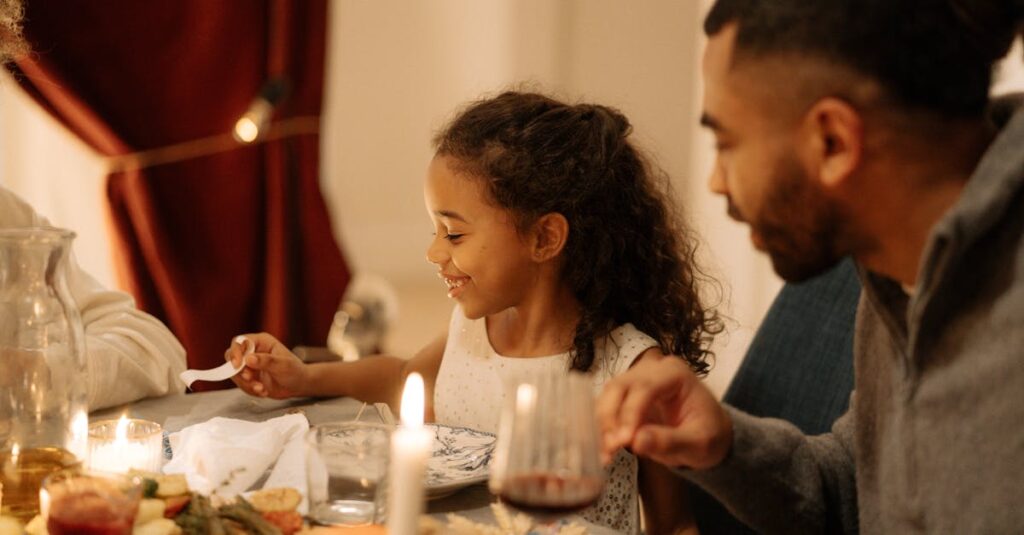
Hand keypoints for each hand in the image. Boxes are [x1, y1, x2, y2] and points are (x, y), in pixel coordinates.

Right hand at [224, 332, 307, 398]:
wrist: (298, 385)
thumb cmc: (294, 371)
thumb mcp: (283, 365)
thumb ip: (266, 361)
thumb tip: (248, 358)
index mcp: (261, 341)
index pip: (239, 342)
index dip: (235, 352)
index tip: (238, 365)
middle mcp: (252, 351)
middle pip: (231, 357)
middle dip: (239, 371)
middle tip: (250, 379)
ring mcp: (249, 364)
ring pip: (234, 373)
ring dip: (246, 384)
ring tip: (262, 389)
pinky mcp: (248, 376)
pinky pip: (240, 384)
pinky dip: (249, 389)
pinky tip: (263, 391)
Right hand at [596, 357, 732, 469]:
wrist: (707, 434)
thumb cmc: (708, 435)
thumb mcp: (699, 444)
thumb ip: (671, 442)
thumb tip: (637, 442)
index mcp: (675, 373)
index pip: (646, 387)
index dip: (631, 413)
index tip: (625, 441)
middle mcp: (652, 370)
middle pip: (620, 386)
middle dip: (611, 418)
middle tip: (610, 448)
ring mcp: (636, 379)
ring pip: (608, 394)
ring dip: (602, 424)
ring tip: (606, 453)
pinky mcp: (626, 395)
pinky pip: (607, 406)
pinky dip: (602, 427)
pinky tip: (605, 449)